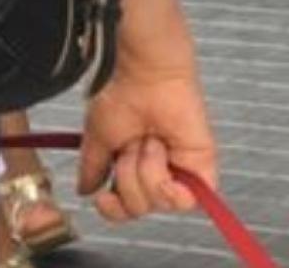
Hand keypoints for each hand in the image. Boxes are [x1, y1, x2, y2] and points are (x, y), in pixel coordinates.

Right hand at [78, 55, 216, 222]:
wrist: (146, 77)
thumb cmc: (122, 97)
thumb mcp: (99, 139)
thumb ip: (94, 168)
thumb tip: (86, 190)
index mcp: (134, 168)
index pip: (126, 211)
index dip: (114, 210)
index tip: (103, 196)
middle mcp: (159, 172)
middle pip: (140, 209)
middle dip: (128, 179)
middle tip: (133, 145)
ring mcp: (181, 169)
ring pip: (160, 204)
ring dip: (146, 172)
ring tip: (151, 141)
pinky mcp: (202, 163)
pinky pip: (188, 200)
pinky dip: (169, 186)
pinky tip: (162, 156)